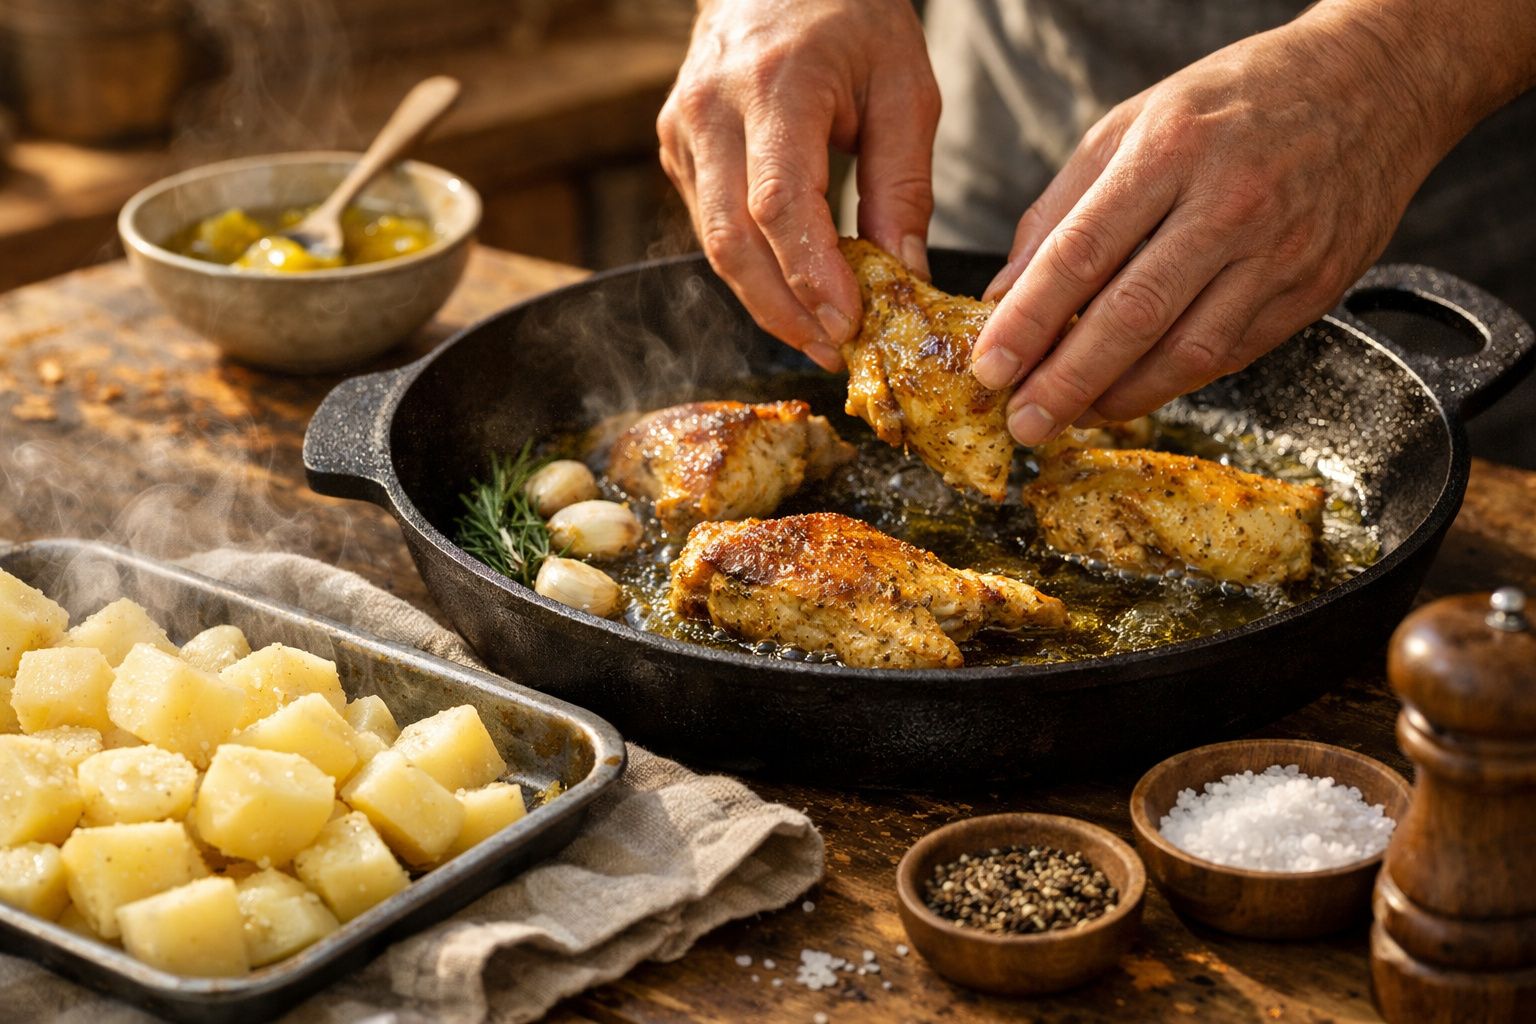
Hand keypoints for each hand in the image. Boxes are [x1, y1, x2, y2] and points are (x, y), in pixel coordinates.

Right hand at [657, 0, 938, 369]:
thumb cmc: (850, 17)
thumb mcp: (904, 86)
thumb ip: (902, 183)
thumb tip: (904, 275)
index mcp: (775, 85)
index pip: (778, 203)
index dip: (811, 275)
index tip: (849, 324)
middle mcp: (711, 110)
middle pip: (731, 240)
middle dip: (783, 310)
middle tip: (832, 352)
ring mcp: (682, 131)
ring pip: (713, 244)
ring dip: (766, 300)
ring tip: (819, 334)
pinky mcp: (674, 148)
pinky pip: (708, 226)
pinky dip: (751, 267)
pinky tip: (791, 289)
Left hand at [969, 5, 1457, 443]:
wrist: (1374, 85)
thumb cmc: (1236, 101)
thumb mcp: (1132, 124)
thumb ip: (1061, 209)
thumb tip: (1005, 293)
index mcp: (1169, 152)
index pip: (1082, 252)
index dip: (1030, 320)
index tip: (989, 367)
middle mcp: (1227, 205)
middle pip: (1132, 315)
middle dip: (1066, 381)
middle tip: (1022, 422)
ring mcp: (1277, 252)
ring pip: (1186, 350)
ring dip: (1118, 396)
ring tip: (1070, 416)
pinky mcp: (1311, 289)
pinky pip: (1230, 354)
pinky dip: (1172, 382)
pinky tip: (1131, 392)